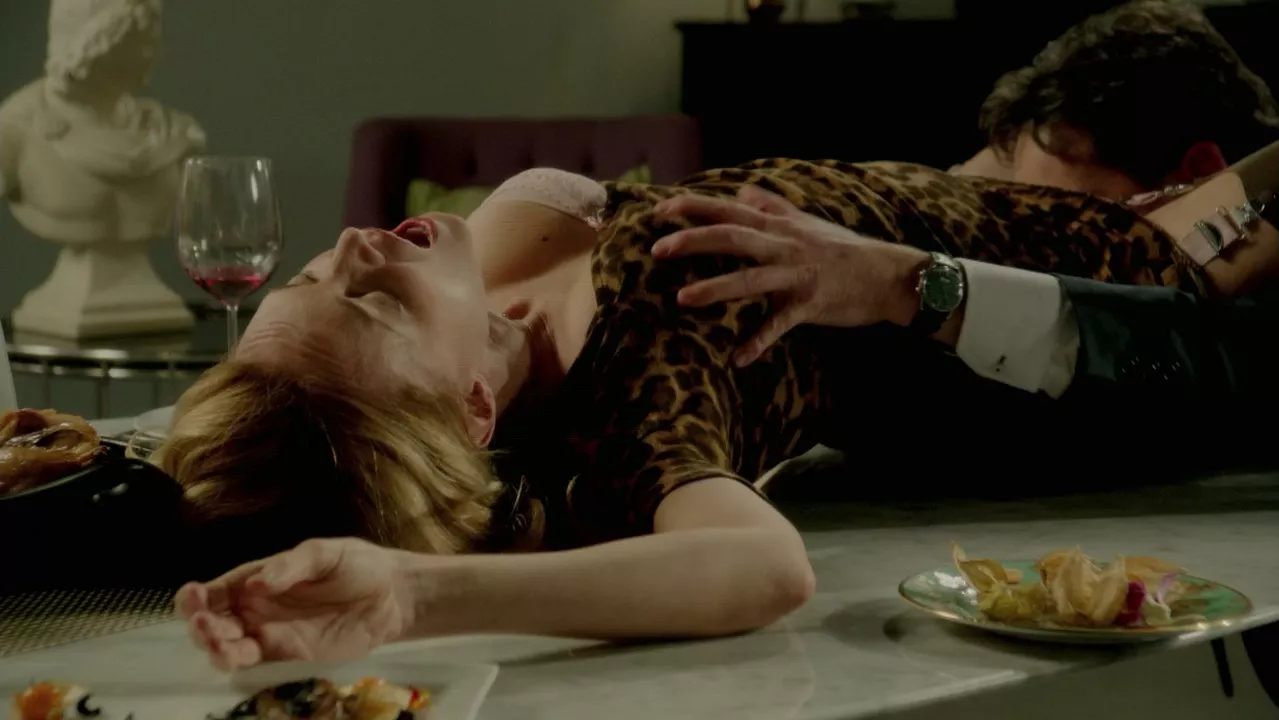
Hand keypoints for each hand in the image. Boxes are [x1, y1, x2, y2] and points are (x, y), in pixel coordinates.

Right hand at [174, 538, 412, 670]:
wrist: (392, 596)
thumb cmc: (356, 565)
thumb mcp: (324, 554)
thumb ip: (290, 567)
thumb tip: (256, 584)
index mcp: (255, 578)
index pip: (212, 591)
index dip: (194, 597)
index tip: (194, 598)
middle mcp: (254, 609)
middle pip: (211, 623)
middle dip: (201, 627)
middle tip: (207, 626)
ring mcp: (270, 635)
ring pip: (227, 648)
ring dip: (216, 649)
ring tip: (221, 646)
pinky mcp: (288, 657)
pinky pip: (255, 665)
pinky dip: (240, 664)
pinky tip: (237, 658)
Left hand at [651, 185, 926, 364]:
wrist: (888, 275)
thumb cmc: (843, 249)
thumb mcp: (805, 222)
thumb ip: (771, 205)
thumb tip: (741, 192)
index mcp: (777, 226)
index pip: (727, 210)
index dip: (691, 207)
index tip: (658, 210)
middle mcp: (783, 246)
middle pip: (732, 237)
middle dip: (693, 241)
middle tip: (657, 249)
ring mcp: (796, 276)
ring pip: (751, 280)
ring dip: (715, 289)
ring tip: (682, 299)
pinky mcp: (811, 305)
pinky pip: (780, 325)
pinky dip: (758, 342)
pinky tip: (738, 358)